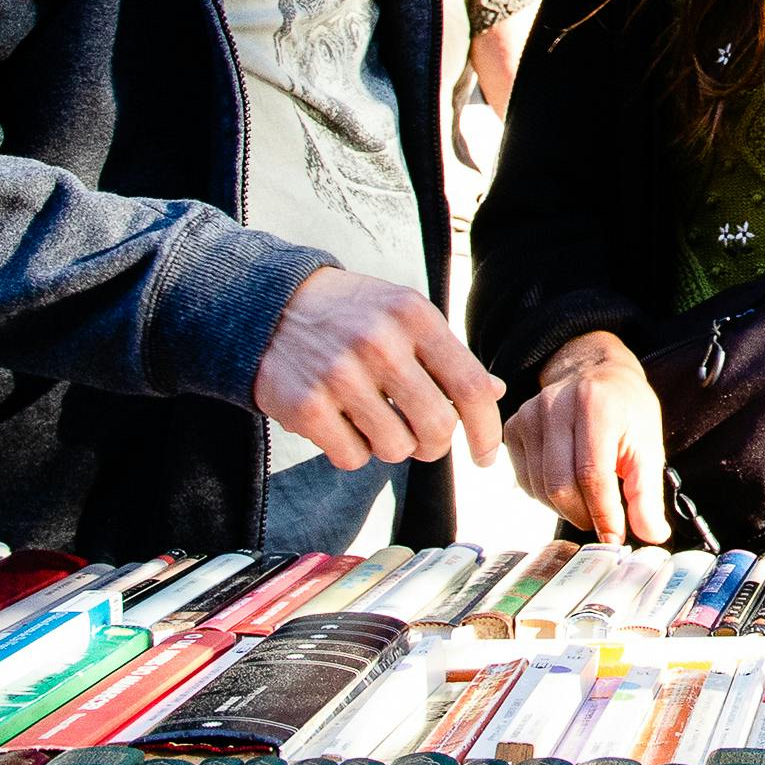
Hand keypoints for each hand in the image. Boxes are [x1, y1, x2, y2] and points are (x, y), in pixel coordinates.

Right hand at [251, 267, 504, 470]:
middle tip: (422, 440)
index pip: (471, 386)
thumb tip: (495, 392)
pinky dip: (353, 452)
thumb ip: (448, 355)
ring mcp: (340, 374)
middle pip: (437, 427)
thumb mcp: (405, 316)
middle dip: (435, 445)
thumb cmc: (352, 315)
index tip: (485, 456)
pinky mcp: (306, 405)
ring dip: (391, 447)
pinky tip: (342, 425)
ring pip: (396, 449)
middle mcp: (380, 342)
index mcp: (415, 316)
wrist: (268, 306)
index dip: (486, 429)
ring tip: (374, 422)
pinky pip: (352, 458)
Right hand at [506, 331, 669, 543]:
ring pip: (540, 488)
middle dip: (584, 515)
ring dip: (566, 509)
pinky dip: (548, 496)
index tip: (615, 540)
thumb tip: (651, 535)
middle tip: (603, 522)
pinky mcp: (513, 427)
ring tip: (589, 502)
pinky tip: (568, 486)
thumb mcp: (649, 445)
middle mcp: (556, 406)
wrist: (593, 371)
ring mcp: (529, 415)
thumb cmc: (625, 409)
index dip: (604, 515)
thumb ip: (648, 493)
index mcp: (596, 406)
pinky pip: (526, 481)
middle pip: (560, 485)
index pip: (593, 474)